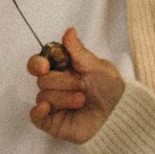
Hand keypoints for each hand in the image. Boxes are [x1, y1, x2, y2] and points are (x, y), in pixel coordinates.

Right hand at [26, 26, 123, 141]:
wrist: (118, 116)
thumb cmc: (112, 91)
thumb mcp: (97, 67)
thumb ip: (78, 51)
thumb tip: (69, 31)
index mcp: (65, 70)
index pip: (40, 63)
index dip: (38, 63)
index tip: (45, 66)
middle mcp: (57, 86)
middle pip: (42, 79)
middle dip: (63, 83)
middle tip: (82, 87)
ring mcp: (54, 105)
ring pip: (43, 96)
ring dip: (64, 98)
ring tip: (81, 101)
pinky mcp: (52, 122)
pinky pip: (35, 116)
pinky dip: (39, 112)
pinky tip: (48, 108)